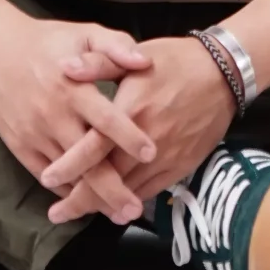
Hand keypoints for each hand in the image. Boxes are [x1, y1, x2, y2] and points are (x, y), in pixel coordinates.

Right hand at [0, 17, 155, 221]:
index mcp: (74, 87)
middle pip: (87, 159)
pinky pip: (46, 177)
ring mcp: (36, 135)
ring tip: (117, 214)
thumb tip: (144, 62)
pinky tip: (85, 203)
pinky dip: (66, 191)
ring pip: (67, 175)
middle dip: (112, 188)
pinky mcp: (21, 147)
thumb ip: (116, 46)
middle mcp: (55, 115)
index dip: (129, 137)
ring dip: (91, 197)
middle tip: (136, 210)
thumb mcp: (85, 33)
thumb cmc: (49, 42)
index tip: (152, 153)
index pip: (105, 118)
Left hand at [40, 36, 237, 222]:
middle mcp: (146, 141)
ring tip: (78, 212)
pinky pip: (149, 192)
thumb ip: (98, 64)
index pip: (92, 148)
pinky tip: (115, 205)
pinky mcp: (180, 167)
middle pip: (107, 179)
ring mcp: (165, 157)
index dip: (68, 167)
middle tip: (56, 213)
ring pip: (127, 192)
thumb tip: (64, 69)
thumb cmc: (175, 61)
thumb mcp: (135, 57)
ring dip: (101, 206)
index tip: (46, 179)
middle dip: (78, 200)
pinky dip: (129, 201)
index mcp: (131, 111)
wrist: (223, 73)